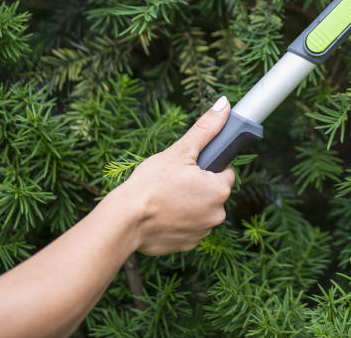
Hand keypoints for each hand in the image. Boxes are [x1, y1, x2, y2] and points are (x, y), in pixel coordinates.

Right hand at [116, 98, 235, 255]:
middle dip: (197, 186)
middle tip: (173, 181)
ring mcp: (202, 233)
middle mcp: (217, 214)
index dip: (207, 167)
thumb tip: (225, 105)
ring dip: (188, 204)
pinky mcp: (187, 245)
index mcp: (219, 190)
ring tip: (165, 198)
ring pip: (200, 211)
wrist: (125, 222)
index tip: (189, 167)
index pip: (225, 172)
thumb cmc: (151, 184)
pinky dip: (178, 221)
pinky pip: (188, 228)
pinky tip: (161, 215)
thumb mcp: (179, 151)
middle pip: (212, 193)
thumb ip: (206, 129)